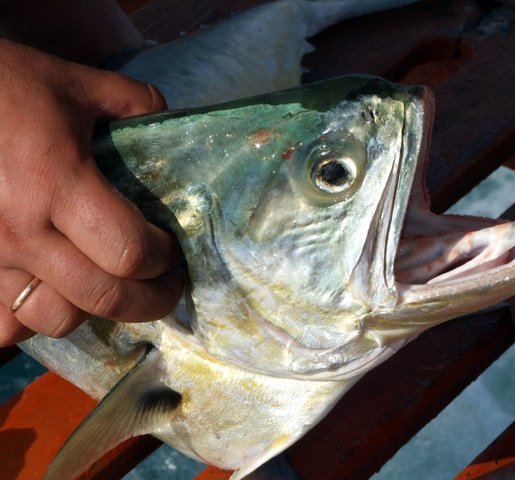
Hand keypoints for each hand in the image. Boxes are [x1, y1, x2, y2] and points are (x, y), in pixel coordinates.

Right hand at [0, 40, 185, 345]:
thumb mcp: (70, 82)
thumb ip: (130, 100)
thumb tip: (168, 119)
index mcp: (57, 183)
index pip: (130, 251)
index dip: (164, 259)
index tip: (173, 251)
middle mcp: (22, 232)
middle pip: (104, 297)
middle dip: (150, 300)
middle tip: (166, 287)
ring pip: (54, 320)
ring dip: (92, 310)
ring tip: (108, 287)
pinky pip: (3, 323)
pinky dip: (31, 318)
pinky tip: (50, 294)